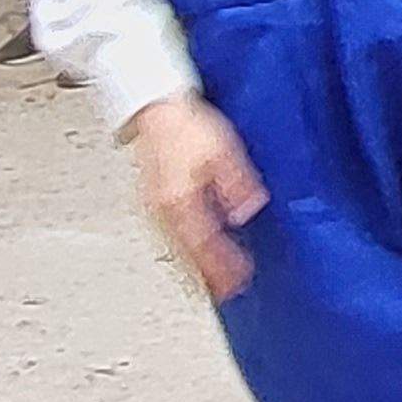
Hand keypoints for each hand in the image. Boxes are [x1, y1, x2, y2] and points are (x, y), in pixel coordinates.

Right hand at [125, 99, 268, 302]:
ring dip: (192, 268)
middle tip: (225, 293)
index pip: (204, 244)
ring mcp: (154, 206)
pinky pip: (168, 235)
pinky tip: (190, 254)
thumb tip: (248, 209)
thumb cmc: (186, 125)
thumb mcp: (223, 150)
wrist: (155, 108)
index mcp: (179, 200)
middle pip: (185, 254)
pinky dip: (182, 251)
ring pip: (174, 248)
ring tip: (208, 284)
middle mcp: (162, 209)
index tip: (240, 281)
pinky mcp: (153, 200)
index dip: (222, 266)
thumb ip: (236, 183)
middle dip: (206, 277)